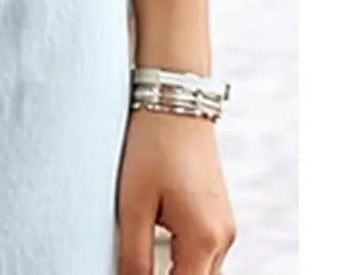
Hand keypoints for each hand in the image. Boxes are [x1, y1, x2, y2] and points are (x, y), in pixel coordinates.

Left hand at [117, 109, 236, 273]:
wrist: (175, 99)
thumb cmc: (152, 145)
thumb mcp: (132, 203)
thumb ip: (134, 256)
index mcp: (204, 240)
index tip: (133, 273)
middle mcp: (224, 238)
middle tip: (135, 262)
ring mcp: (225, 225)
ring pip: (202, 271)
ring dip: (177, 270)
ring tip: (145, 247)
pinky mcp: (219, 213)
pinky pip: (205, 252)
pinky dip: (184, 256)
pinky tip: (157, 237)